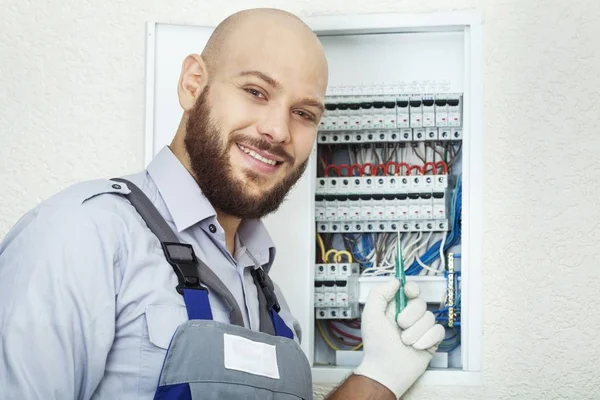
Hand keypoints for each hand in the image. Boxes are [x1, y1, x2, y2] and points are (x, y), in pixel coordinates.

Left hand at [354, 279, 444, 398]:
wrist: (387, 369)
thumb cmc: (376, 345)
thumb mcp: (371, 314)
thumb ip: (379, 293)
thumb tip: (395, 281)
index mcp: (395, 307)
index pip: (410, 289)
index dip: (412, 289)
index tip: (409, 293)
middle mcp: (409, 315)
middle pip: (421, 303)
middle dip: (410, 316)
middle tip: (399, 326)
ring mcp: (421, 327)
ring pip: (429, 318)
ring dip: (415, 332)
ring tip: (405, 341)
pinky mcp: (431, 339)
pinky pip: (438, 331)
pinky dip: (426, 339)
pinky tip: (417, 346)